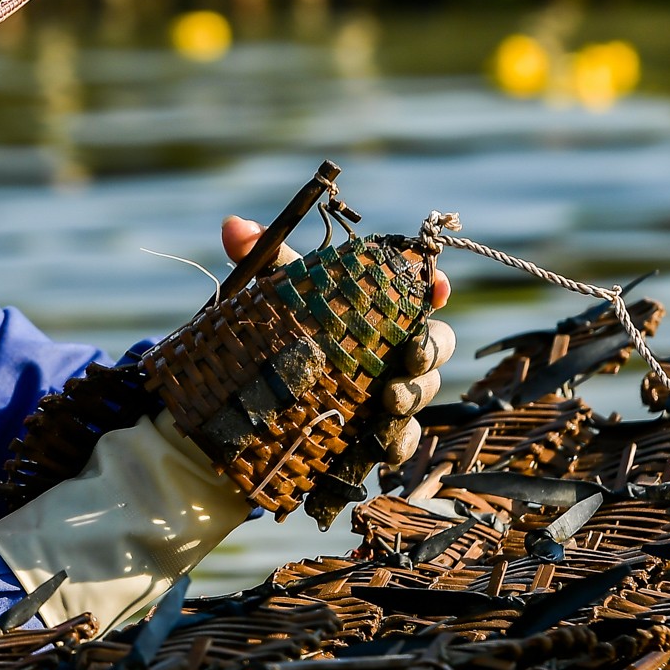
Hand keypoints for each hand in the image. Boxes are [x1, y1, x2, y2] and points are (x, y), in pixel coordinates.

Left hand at [221, 216, 453, 466]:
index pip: (418, 292)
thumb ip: (259, 259)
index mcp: (378, 310)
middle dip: (432, 348)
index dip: (434, 286)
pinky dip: (398, 441)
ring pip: (425, 390)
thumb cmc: (275, 335)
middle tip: (411, 357)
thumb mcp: (269, 297)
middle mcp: (393, 349)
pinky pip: (405, 439)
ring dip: (414, 394)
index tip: (438, 286)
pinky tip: (381, 443)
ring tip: (389, 400)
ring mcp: (391, 394)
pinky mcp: (378, 435)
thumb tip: (231, 226)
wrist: (251, 405)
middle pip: (437, 342)